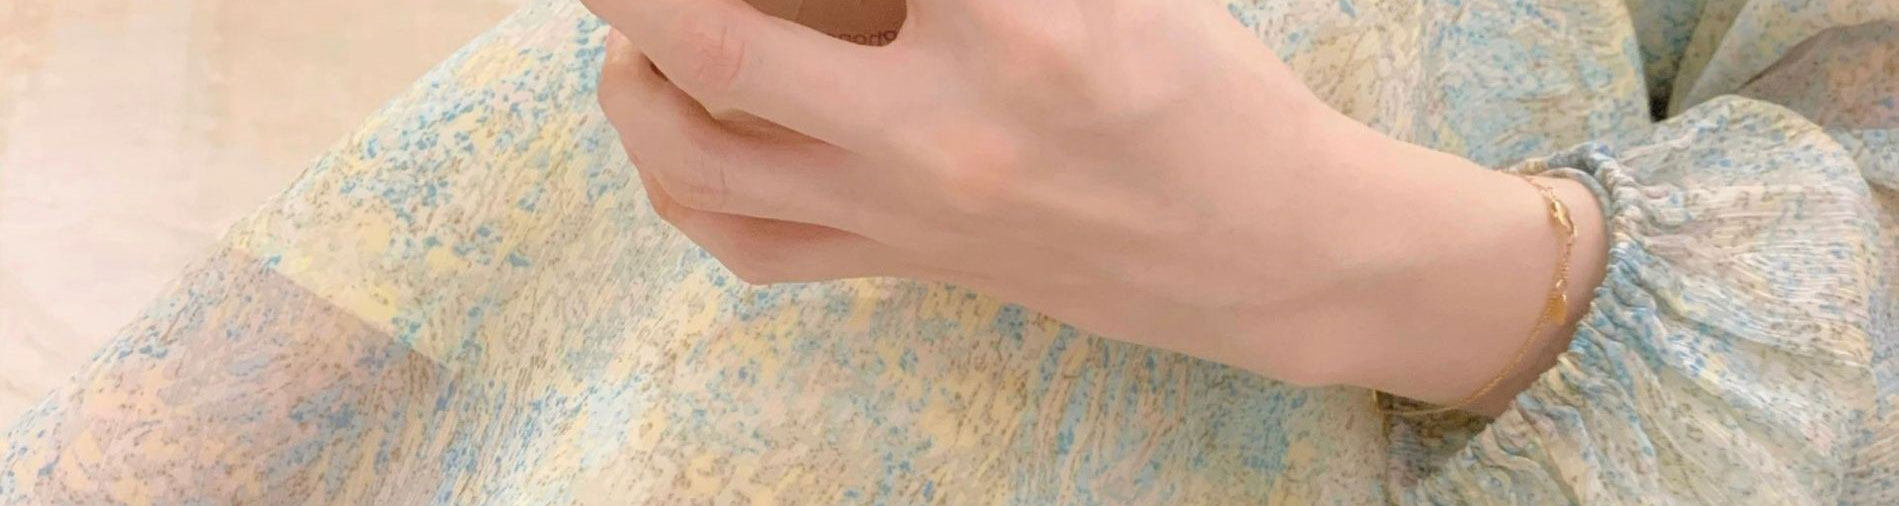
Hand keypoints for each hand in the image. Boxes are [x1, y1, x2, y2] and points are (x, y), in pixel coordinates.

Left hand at [583, 0, 1606, 412]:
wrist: (1271, 252)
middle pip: (720, 40)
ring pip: (703, 163)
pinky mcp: (907, 267)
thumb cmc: (1213, 94)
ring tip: (631, 37)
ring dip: (632, 83)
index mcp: (1020, 26)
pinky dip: (686, 190)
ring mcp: (913, 213)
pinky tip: (680, 137)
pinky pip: (754, 246)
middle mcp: (942, 127)